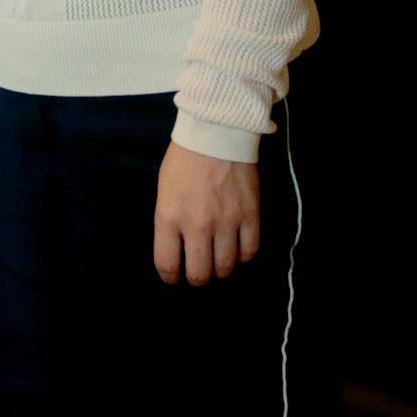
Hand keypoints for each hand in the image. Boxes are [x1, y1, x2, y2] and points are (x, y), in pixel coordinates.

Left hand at [154, 141, 261, 285]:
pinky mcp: (251, 217)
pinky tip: (237, 249)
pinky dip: (243, 256)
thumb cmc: (184, 162)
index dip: (170, 276)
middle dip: (197, 278)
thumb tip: (178, 249)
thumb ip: (170, 222)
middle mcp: (198, 226)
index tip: (173, 277)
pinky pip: (250, 252)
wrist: (216, 137)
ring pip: (227, 267)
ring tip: (217, 262)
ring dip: (221, 269)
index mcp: (169, 217)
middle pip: (200, 274)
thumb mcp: (164, 192)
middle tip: (198, 272)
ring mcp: (227, 223)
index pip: (167, 264)